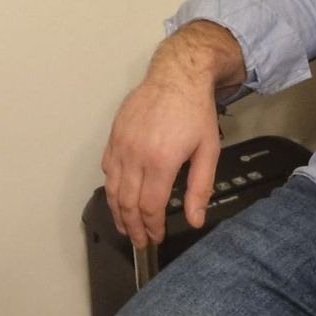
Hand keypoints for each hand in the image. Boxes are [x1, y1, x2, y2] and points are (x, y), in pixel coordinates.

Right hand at [101, 37, 227, 249]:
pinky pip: (106, 168)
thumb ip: (200, 188)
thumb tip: (195, 219)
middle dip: (132, 227)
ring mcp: (121, 144)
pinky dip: (111, 187)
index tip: (156, 237)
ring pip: (112, 188)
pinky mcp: (114, 135)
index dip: (152, 227)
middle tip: (139, 240)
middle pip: (127, 203)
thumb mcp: (208, 150)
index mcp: (160, 161)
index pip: (149, 207)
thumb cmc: (195, 111)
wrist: (177, 75)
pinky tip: (118, 196)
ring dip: (117, 212)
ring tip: (124, 226)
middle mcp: (135, 155)